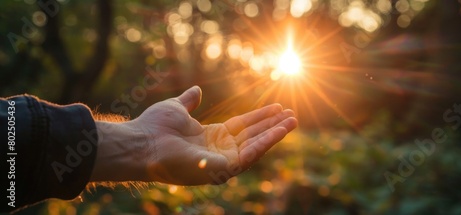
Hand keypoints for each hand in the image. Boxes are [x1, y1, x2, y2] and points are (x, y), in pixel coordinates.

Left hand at [90, 86, 296, 184]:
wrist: (141, 141)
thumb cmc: (154, 126)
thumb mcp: (177, 108)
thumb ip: (189, 101)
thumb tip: (196, 89)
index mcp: (211, 137)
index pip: (242, 126)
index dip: (260, 117)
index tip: (277, 107)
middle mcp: (219, 151)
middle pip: (253, 136)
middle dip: (272, 126)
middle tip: (293, 116)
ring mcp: (220, 162)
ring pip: (255, 147)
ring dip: (274, 135)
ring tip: (293, 122)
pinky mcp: (221, 169)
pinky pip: (248, 156)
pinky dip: (265, 143)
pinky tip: (279, 131)